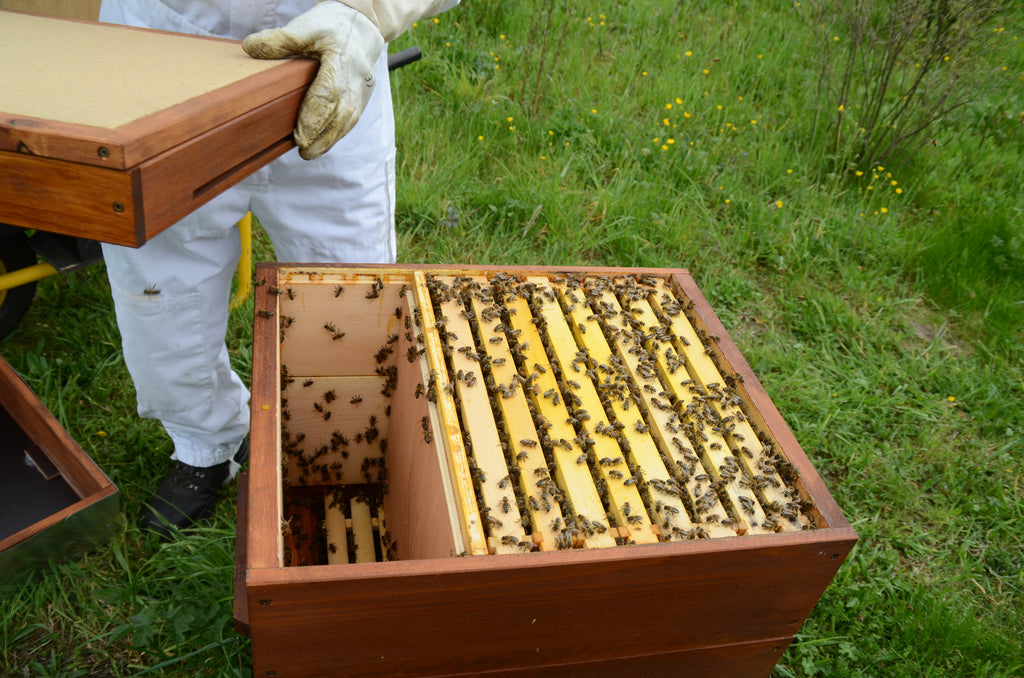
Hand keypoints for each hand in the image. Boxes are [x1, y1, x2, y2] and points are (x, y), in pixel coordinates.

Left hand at [242, 1, 384, 159]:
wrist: (363, 26)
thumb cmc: (332, 26)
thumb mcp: (307, 26)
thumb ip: (281, 39)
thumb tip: (250, 47)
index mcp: (341, 60)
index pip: (330, 93)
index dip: (315, 116)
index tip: (299, 134)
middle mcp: (356, 80)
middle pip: (341, 114)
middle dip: (322, 135)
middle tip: (303, 151)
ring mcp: (361, 92)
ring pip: (348, 121)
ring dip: (329, 140)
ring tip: (309, 153)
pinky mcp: (361, 99)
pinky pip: (350, 121)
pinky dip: (336, 135)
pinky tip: (321, 144)